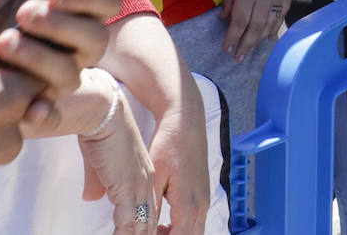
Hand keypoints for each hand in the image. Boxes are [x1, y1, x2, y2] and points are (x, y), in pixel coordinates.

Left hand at [0, 0, 119, 111]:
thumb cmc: (4, 13)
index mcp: (81, 14)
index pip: (108, 4)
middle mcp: (79, 49)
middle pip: (94, 39)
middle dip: (61, 25)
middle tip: (24, 12)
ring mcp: (62, 81)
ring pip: (69, 75)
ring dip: (41, 58)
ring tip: (4, 42)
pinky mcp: (41, 109)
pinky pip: (49, 117)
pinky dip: (41, 113)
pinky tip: (25, 108)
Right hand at [76, 72, 157, 234]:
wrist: (102, 112)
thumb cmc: (99, 133)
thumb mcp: (100, 163)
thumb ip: (99, 182)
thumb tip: (91, 197)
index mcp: (143, 177)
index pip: (148, 214)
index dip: (146, 232)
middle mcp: (146, 184)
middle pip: (150, 226)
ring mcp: (139, 186)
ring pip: (142, 229)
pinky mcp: (127, 188)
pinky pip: (127, 224)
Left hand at [148, 95, 209, 234]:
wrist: (186, 123)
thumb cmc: (169, 145)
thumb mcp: (154, 178)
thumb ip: (150, 209)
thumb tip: (142, 228)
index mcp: (189, 203)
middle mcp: (201, 205)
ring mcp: (204, 201)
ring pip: (194, 233)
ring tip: (154, 231)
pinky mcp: (202, 195)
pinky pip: (195, 222)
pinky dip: (180, 229)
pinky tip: (163, 223)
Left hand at [221, 0, 293, 61]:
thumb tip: (225, 19)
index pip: (239, 22)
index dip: (233, 37)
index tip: (227, 48)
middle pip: (255, 28)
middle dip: (245, 45)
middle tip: (238, 58)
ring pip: (270, 25)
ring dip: (259, 40)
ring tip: (251, 51)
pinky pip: (282, 16)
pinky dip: (276, 28)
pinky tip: (270, 38)